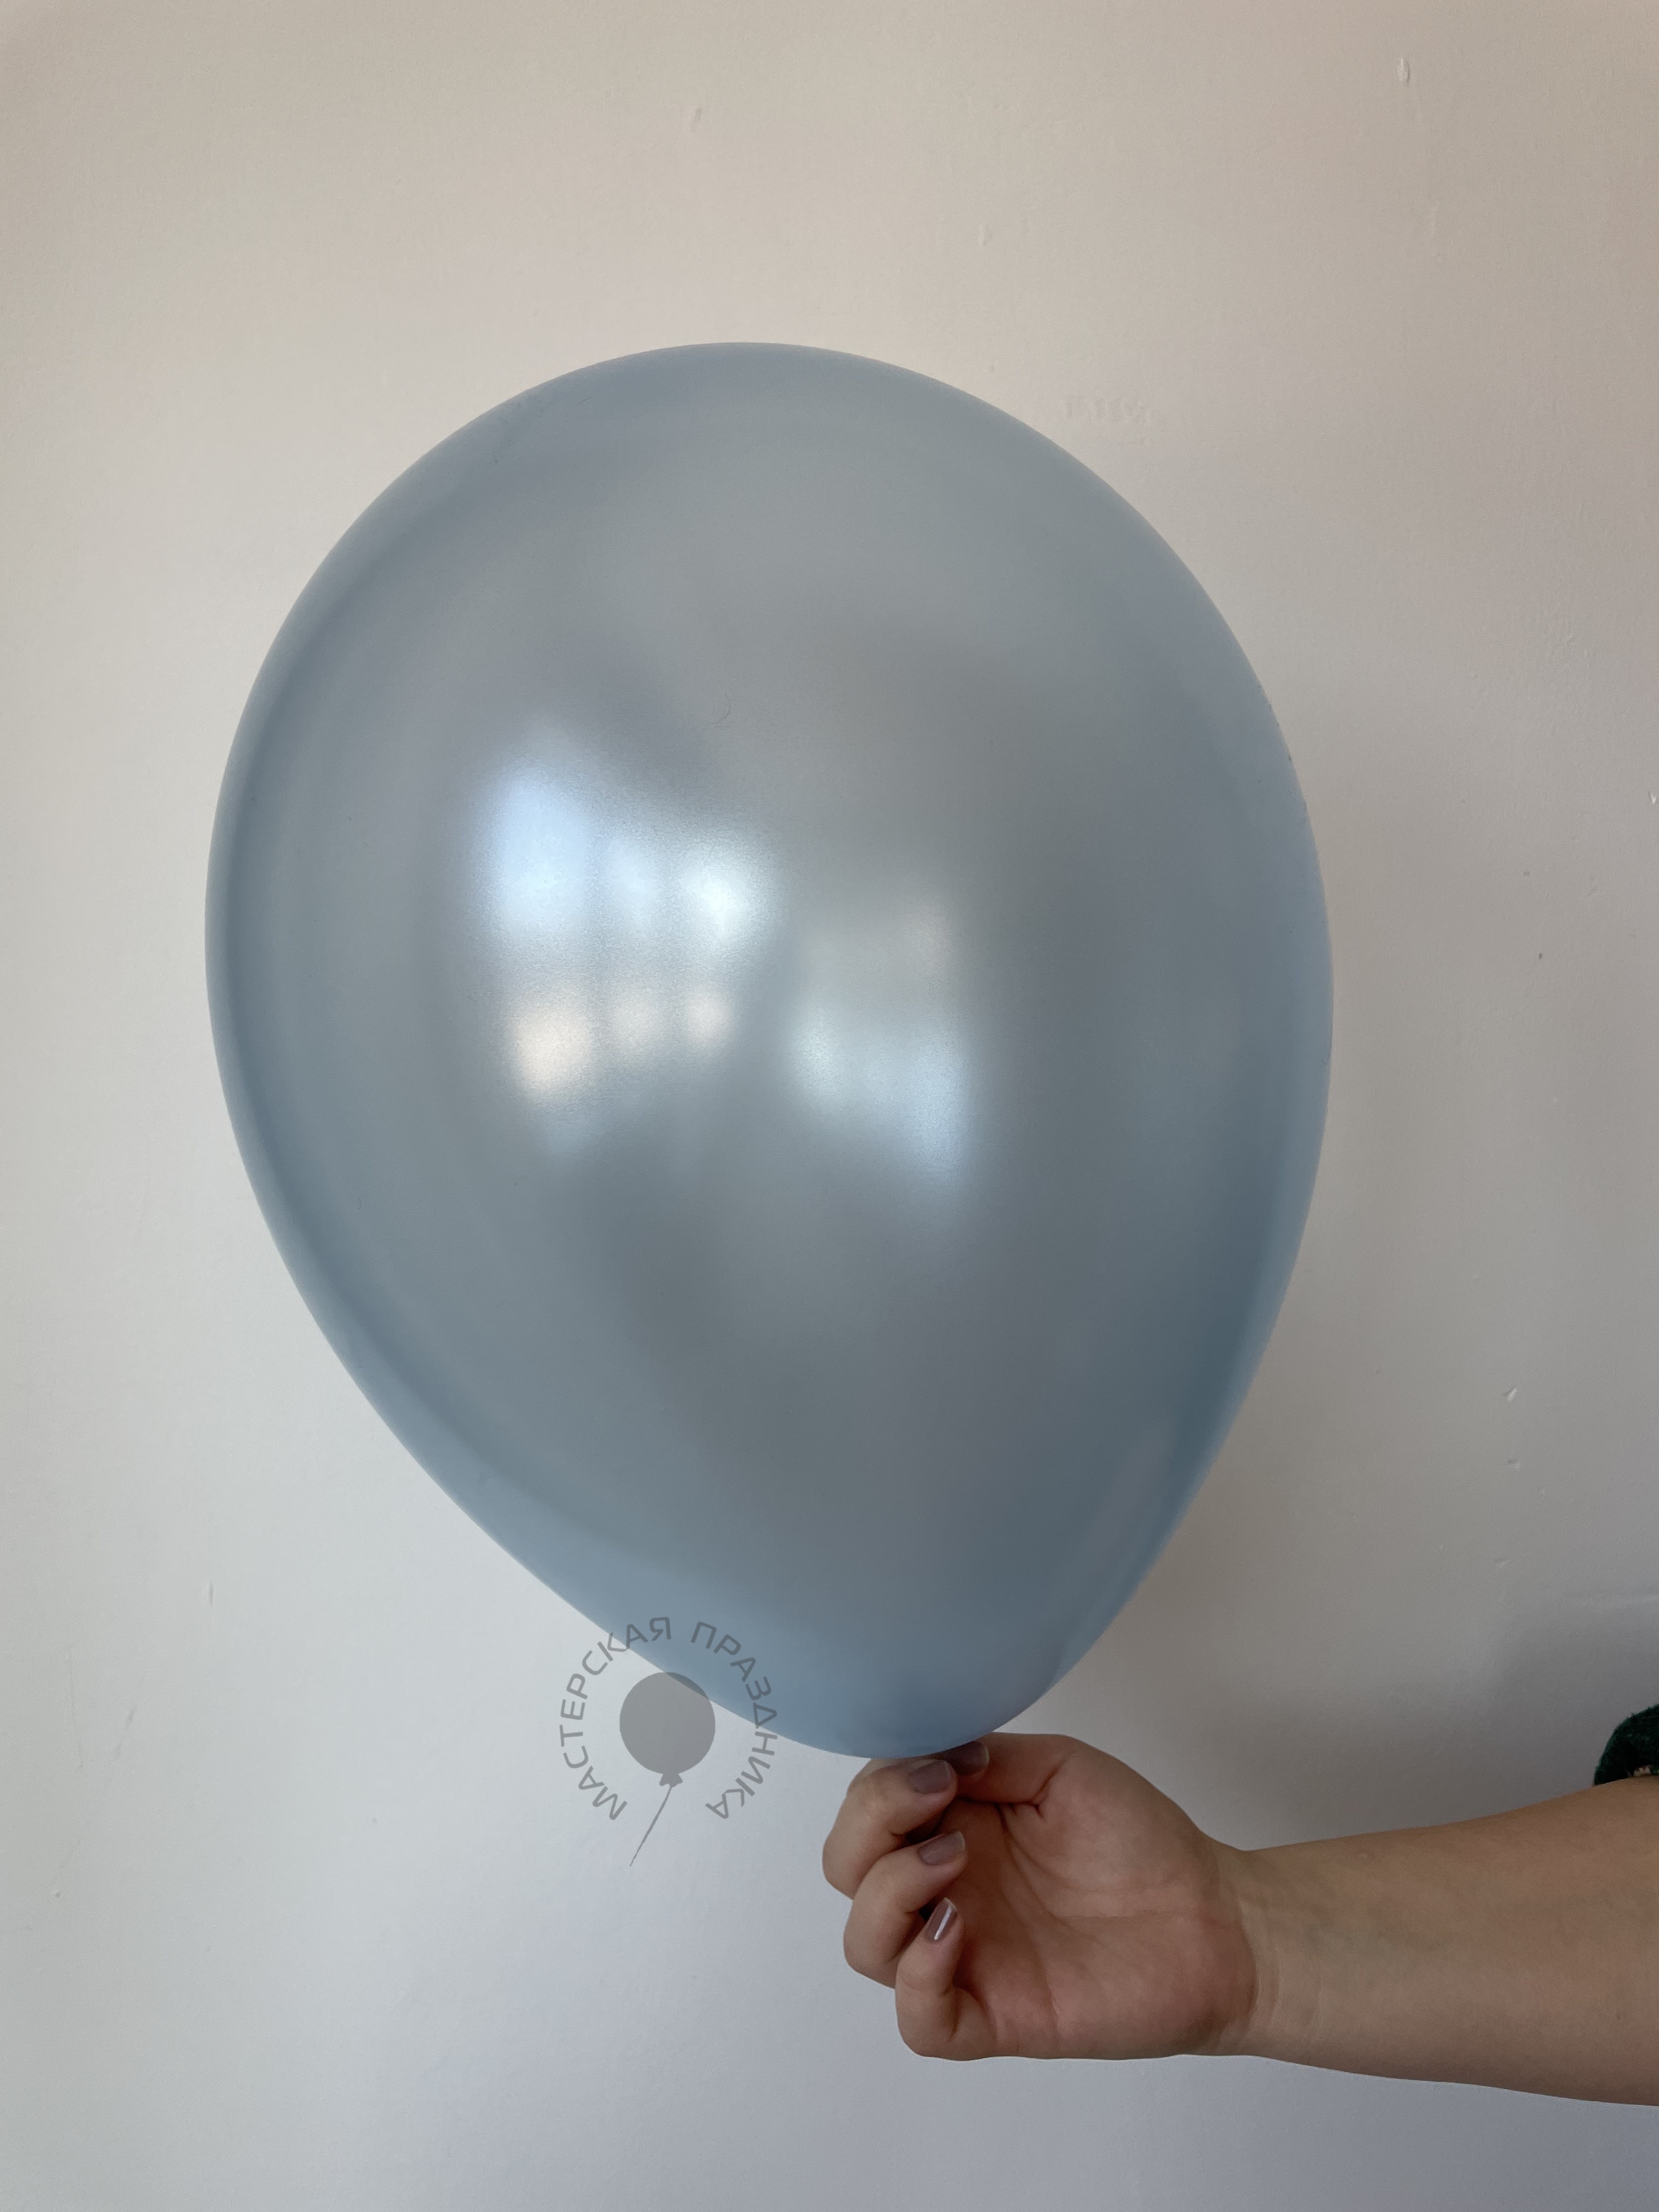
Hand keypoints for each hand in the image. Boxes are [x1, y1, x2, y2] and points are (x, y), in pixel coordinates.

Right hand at [822, 1732, 1255, 2060]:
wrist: (1214, 1916)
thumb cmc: (1141, 1839)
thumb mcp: (1060, 1768)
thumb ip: (990, 1757)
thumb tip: (933, 1754)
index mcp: (951, 1826)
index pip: (867, 1807)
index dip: (879, 1784)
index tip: (937, 1768)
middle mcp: (943, 1890)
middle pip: (846, 1869)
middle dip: (867, 1829)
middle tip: (936, 1808)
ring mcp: (963, 1956)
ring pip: (866, 1944)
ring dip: (888, 1892)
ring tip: (954, 1860)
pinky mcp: (992, 2015)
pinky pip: (919, 2020)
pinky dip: (917, 1977)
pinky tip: (955, 1932)